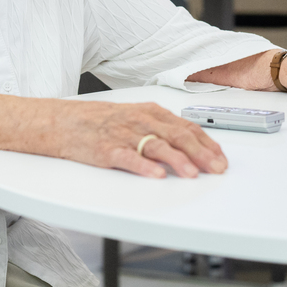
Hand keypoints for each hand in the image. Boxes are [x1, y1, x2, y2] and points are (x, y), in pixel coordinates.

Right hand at [54, 100, 227, 178]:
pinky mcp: (108, 150)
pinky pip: (129, 158)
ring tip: (192, 173)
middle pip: (177, 136)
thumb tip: (191, 144)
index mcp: (150, 112)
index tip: (221, 158)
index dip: (207, 144)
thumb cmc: (101, 121)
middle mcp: (140, 121)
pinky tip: (156, 174)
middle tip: (216, 168)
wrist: (65, 122)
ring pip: (157, 146)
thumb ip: (161, 128)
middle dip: (201, 154)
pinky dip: (144, 166)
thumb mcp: (135, 116)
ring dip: (178, 160)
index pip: (186, 127)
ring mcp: (124, 135)